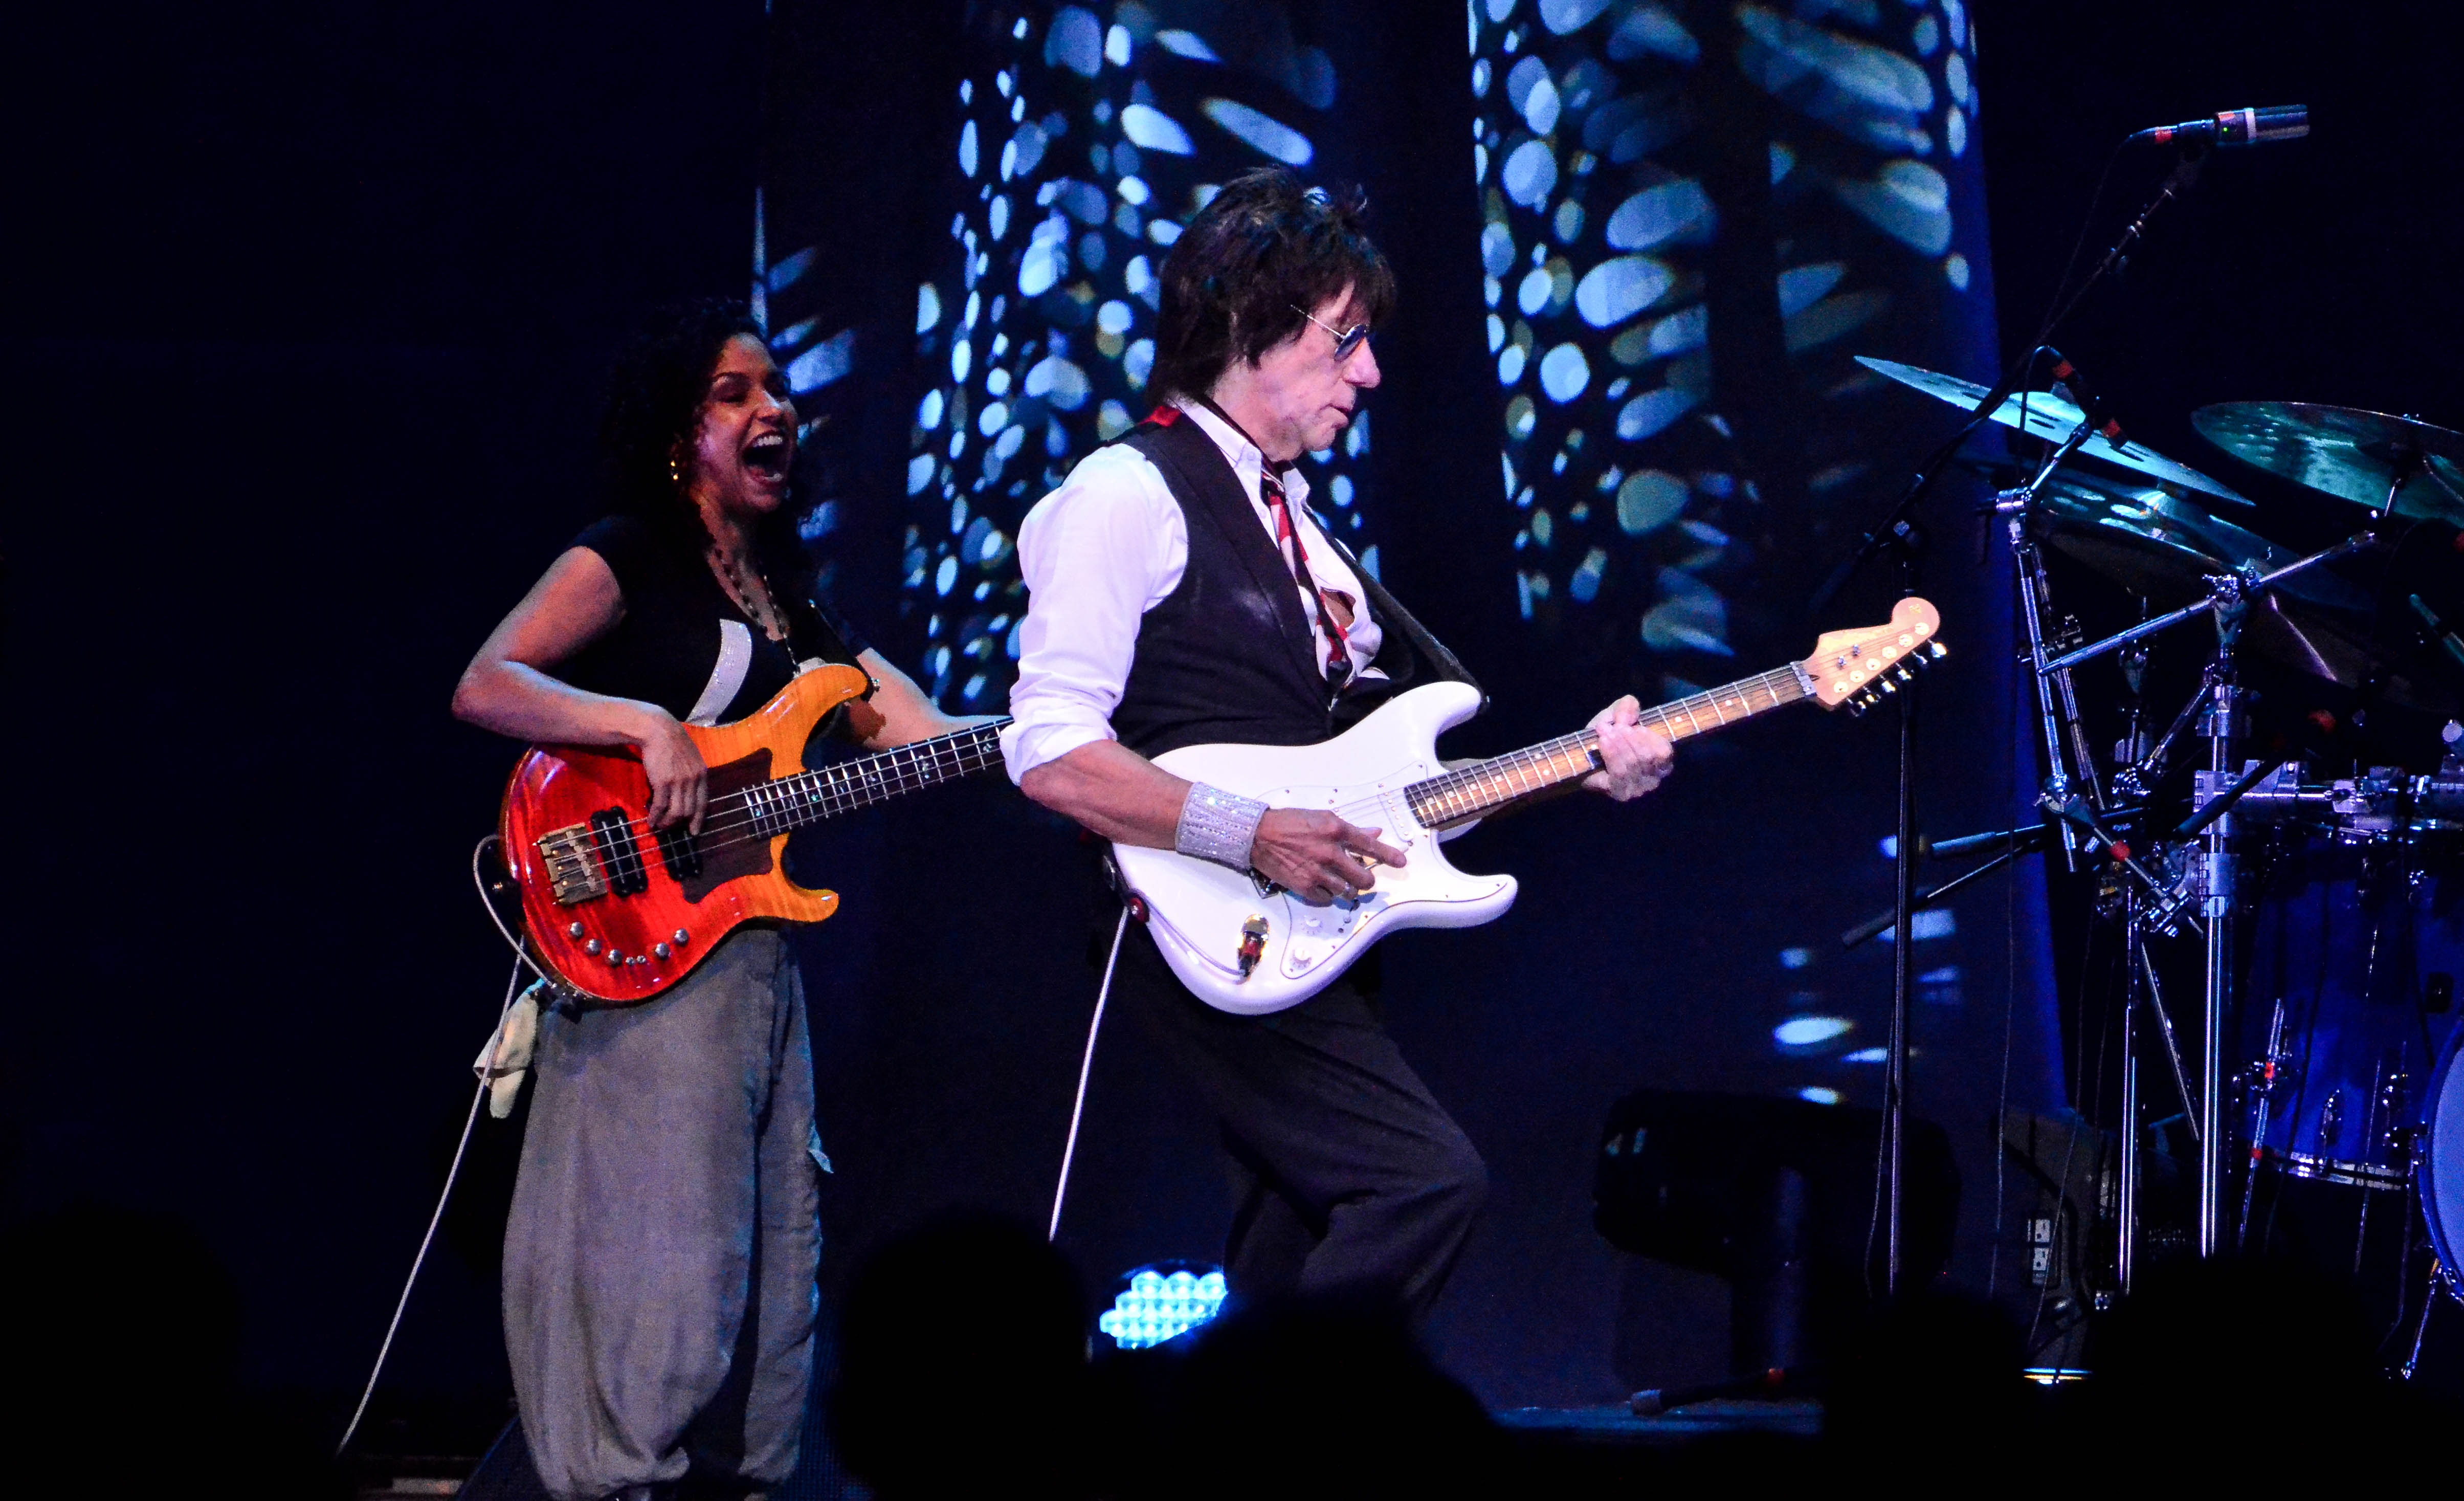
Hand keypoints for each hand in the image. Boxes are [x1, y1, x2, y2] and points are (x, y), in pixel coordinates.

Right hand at [635, 708, 710, 830]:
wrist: (658, 730)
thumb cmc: (672, 742)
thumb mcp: (690, 757)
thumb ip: (692, 773)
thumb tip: (689, 791)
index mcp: (702, 774)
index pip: (703, 803)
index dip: (698, 819)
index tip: (694, 831)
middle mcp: (693, 780)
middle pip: (689, 810)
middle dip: (679, 824)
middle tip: (670, 829)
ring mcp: (679, 782)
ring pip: (676, 812)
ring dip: (667, 823)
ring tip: (659, 826)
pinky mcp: (663, 782)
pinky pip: (660, 806)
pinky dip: (655, 817)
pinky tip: (650, 821)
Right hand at [1248, 809, 1407, 904]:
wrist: (1258, 835)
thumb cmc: (1290, 823)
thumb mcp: (1322, 818)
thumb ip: (1350, 829)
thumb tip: (1374, 832)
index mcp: (1336, 831)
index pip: (1370, 845)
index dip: (1389, 856)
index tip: (1401, 862)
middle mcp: (1330, 852)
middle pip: (1363, 878)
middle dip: (1365, 880)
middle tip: (1360, 877)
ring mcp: (1317, 872)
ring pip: (1347, 891)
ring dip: (1346, 888)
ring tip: (1337, 880)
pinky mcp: (1305, 887)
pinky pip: (1327, 899)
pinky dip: (1327, 894)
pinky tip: (1320, 884)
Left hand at [1584, 696, 1673, 801]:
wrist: (1585, 756)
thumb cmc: (1609, 735)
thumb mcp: (1617, 715)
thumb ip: (1626, 707)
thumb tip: (1630, 705)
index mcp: (1662, 761)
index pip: (1664, 752)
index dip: (1648, 737)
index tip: (1632, 726)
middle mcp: (1654, 778)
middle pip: (1646, 756)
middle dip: (1628, 738)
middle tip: (1613, 727)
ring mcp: (1638, 789)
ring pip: (1632, 765)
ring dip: (1617, 744)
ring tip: (1604, 732)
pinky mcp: (1620, 793)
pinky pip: (1619, 774)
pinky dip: (1611, 755)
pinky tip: (1603, 742)